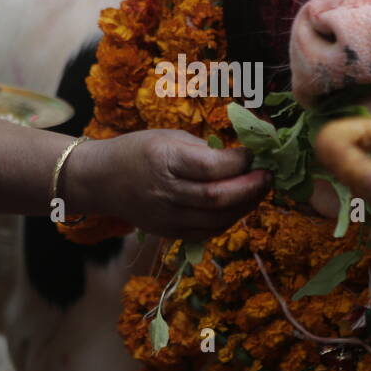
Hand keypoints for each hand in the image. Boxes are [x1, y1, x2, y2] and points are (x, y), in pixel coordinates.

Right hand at [70, 130, 269, 240]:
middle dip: (251, 187)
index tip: (255, 153)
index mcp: (164, 160)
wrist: (102, 180)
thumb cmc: (139, 150)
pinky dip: (230, 219)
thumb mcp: (170, 137)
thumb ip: (204, 150)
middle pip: (217, 198)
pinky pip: (209, 231)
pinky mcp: (170, 233)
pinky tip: (240, 205)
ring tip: (260, 190)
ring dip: (246, 206)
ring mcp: (167, 217)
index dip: (240, 162)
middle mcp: (165, 192)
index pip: (211, 167)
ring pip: (218, 219)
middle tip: (268, 175)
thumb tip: (243, 157)